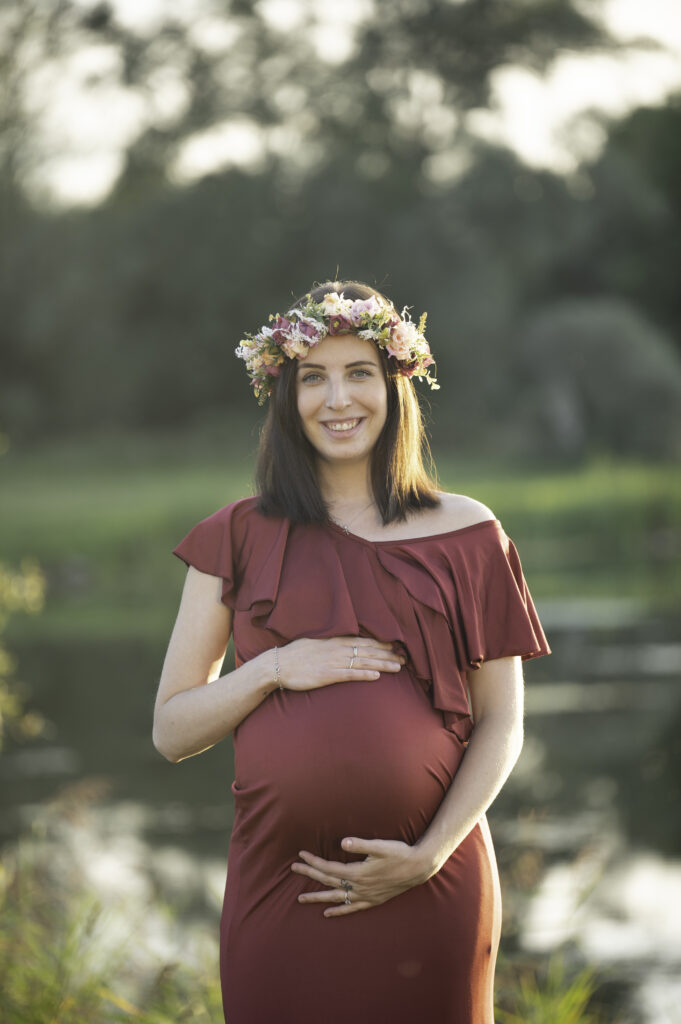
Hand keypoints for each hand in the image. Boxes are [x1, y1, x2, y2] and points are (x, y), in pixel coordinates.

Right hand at [277, 636, 404, 692]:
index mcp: (335, 640)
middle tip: (405, 658)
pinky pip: (350, 675)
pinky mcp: (328, 675)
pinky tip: (377, 677)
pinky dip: (365, 675)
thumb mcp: (315, 642)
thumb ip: (332, 642)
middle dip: (388, 654)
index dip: (382, 643)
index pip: (364, 640)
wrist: (278, 665)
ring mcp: (333, 662)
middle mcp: (337, 649)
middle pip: (368, 650)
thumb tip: (345, 643)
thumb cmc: (296, 654)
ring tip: (398, 667)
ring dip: (382, 664)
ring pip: (364, 662)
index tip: (396, 645)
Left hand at [290, 836, 433, 916]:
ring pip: (336, 897)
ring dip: (317, 897)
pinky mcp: (372, 900)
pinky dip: (339, 910)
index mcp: (358, 872)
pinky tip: (328, 913)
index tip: (300, 855)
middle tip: (293, 869)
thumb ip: (361, 845)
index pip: (329, 868)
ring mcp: (365, 896)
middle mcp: (359, 887)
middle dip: (310, 874)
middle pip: (328, 881)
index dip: (314, 861)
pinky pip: (351, 908)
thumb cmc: (399, 854)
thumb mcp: (380, 846)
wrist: (418, 868)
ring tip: (301, 898)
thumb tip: (342, 843)